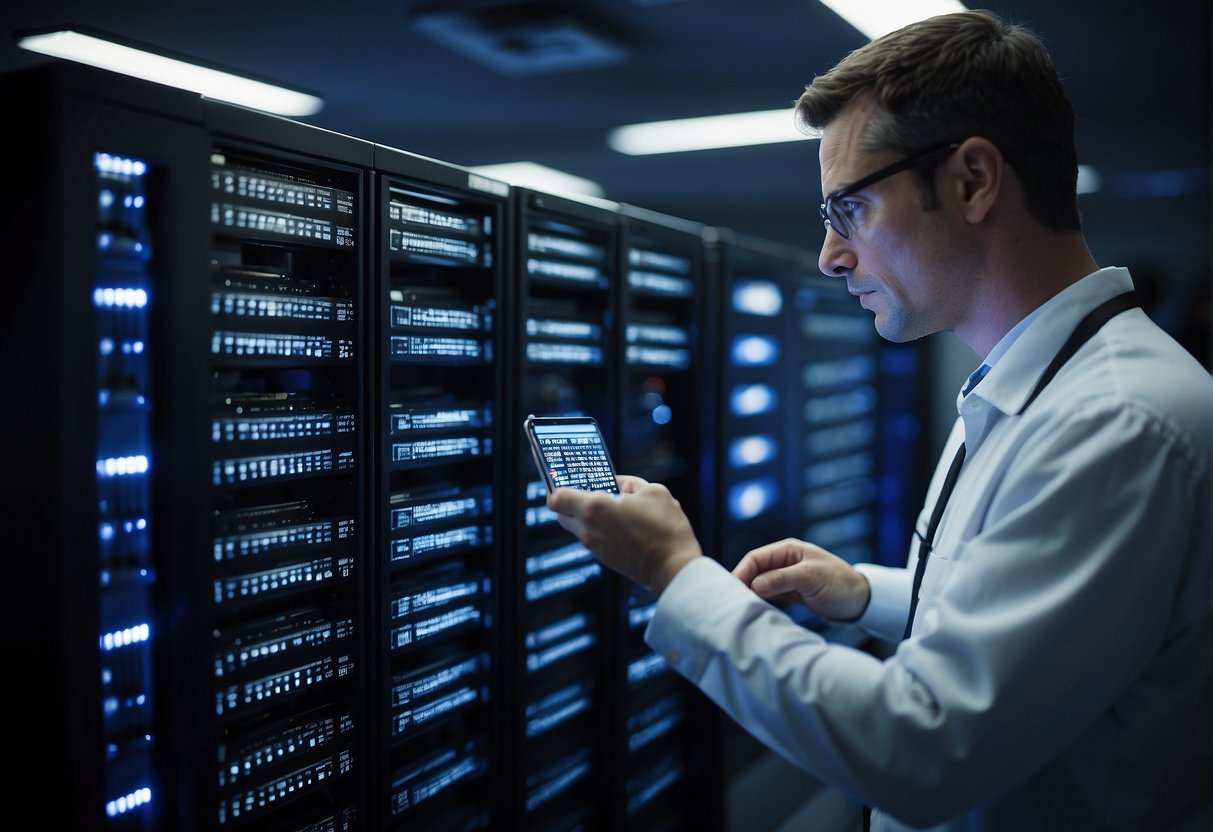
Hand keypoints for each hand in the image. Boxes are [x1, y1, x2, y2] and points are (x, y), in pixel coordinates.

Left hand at [547, 475, 702, 592]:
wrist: (674, 567)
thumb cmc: (665, 527)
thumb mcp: (652, 491)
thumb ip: (628, 483)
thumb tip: (616, 484)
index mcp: (594, 508)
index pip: (557, 498)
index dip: (556, 486)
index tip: (564, 479)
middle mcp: (588, 529)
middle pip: (561, 514)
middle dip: (568, 502)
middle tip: (586, 491)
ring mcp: (594, 547)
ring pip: (577, 527)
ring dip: (585, 517)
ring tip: (608, 506)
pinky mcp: (604, 559)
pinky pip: (591, 539)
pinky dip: (597, 529)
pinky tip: (618, 522)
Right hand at [733, 538, 870, 621]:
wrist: (861, 602)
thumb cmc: (840, 584)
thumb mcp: (811, 578)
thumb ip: (782, 579)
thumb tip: (754, 585)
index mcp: (789, 550)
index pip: (756, 558)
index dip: (741, 571)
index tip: (731, 587)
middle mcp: (785, 562)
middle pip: (754, 571)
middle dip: (742, 584)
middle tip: (730, 601)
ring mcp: (786, 578)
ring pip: (760, 584)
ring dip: (751, 594)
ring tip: (739, 608)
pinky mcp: (790, 593)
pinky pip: (769, 596)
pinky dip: (761, 602)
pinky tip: (754, 611)